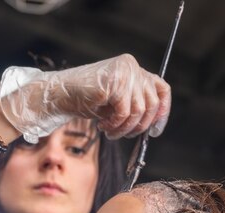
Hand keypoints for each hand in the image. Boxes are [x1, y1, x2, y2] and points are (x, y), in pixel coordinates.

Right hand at [0, 54, 170, 142]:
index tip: (155, 131)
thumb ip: (137, 106)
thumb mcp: (119, 103)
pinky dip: (115, 124)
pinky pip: (124, 112)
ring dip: (125, 128)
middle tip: (124, 134)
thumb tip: (154, 125)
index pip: (162, 89)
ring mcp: (124, 72)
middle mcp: (132, 67)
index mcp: (135, 69)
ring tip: (111, 132)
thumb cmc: (89, 100)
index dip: (163, 112)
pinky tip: (103, 126)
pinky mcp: (114, 81)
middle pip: (152, 103)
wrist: (61, 94)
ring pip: (139, 111)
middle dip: (139, 126)